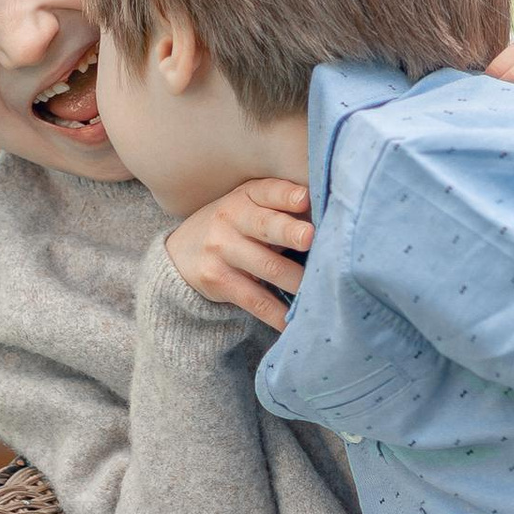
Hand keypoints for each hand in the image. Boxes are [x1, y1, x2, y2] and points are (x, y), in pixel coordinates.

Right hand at [164, 178, 312, 327]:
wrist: (181, 252)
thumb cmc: (234, 226)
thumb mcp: (249, 206)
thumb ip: (282, 209)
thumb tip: (332, 222)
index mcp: (247, 196)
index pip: (269, 191)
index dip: (287, 195)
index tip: (306, 199)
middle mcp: (232, 218)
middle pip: (267, 226)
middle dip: (291, 232)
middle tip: (311, 238)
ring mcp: (222, 249)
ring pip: (268, 267)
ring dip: (296, 280)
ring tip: (321, 288)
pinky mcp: (218, 280)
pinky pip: (255, 299)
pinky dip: (277, 313)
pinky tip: (293, 322)